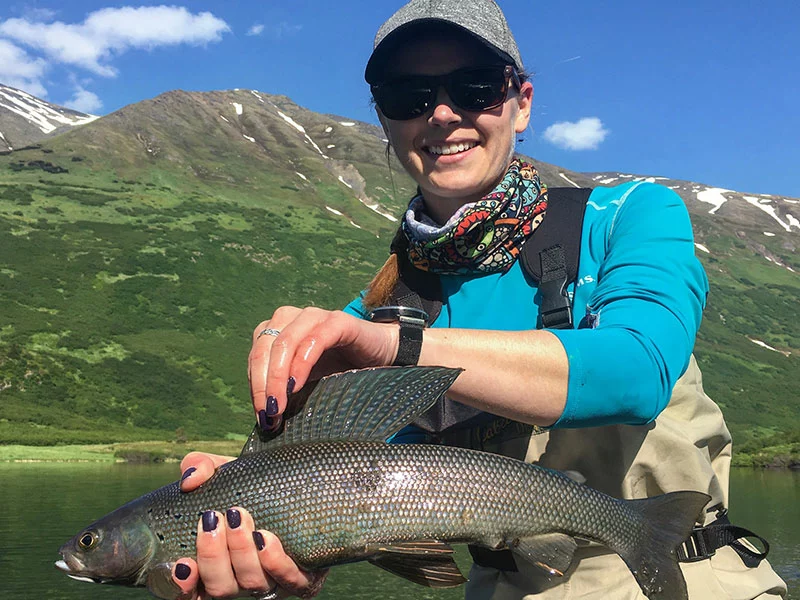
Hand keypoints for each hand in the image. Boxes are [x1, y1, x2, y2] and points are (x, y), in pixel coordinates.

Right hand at [175, 454, 326, 598]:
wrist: (294, 485)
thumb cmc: (250, 484)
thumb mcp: (224, 470)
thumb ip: (201, 466)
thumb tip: (190, 479)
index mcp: (214, 565)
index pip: (190, 592)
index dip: (182, 587)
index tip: (182, 562)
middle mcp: (239, 580)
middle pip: (220, 588)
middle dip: (214, 556)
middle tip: (215, 518)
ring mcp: (270, 581)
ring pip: (252, 583)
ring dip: (243, 553)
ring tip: (240, 517)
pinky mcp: (302, 577)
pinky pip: (291, 582)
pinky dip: (277, 564)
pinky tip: (266, 539)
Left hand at [248, 306, 398, 429]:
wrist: (382, 356)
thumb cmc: (341, 370)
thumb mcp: (306, 382)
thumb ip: (285, 392)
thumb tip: (264, 418)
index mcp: (278, 330)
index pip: (256, 356)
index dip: (254, 385)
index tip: (262, 416)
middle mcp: (293, 318)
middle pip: (265, 347)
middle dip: (263, 384)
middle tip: (269, 413)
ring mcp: (316, 317)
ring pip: (285, 341)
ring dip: (278, 375)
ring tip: (279, 404)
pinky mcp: (340, 321)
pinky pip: (315, 339)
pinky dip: (302, 362)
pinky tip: (297, 384)